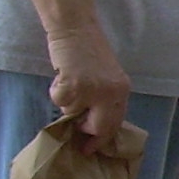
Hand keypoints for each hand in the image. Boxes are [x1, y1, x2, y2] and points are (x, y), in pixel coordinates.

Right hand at [45, 24, 131, 153]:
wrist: (76, 30)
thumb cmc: (89, 53)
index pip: (114, 123)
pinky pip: (59, 101)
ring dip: (67, 103)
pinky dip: (56, 92)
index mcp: (122, 91)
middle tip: (75, 131)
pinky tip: (62, 76)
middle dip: (85, 131)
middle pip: (98, 128)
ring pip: (72, 113)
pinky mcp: (72, 86)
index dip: (102, 138)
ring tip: (70, 82)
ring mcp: (92, 91)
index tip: (91, 148)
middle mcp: (111, 93)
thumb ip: (105, 100)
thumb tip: (92, 127)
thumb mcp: (107, 79)